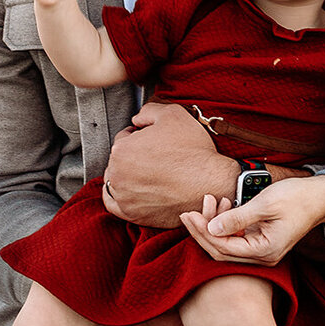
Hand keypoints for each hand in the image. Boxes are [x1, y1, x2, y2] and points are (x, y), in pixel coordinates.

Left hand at [103, 101, 236, 226]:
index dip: (138, 136)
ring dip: (125, 175)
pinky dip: (117, 197)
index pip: (123, 138)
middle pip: (118, 160)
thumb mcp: (173, 114)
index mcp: (122, 149)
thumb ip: (148, 111)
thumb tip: (136, 119)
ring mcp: (124, 197)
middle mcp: (117, 174)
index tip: (150, 141)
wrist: (211, 184)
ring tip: (145, 173)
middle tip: (153, 157)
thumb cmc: (194, 151)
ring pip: (115, 181)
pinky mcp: (132, 214)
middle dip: (131, 156)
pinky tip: (127, 191)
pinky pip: (113, 206)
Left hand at [180, 177, 324, 264]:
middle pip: (222, 251)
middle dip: (203, 231)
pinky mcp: (262, 242)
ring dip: (214, 225)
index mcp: (265, 251)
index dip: (203, 232)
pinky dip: (227, 224)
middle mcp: (264, 257)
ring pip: (228, 245)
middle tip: (187, 213)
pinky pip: (237, 238)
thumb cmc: (297, 197)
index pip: (223, 248)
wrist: (321, 196)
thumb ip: (237, 218)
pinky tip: (223, 205)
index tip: (189, 215)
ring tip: (209, 201)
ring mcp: (263, 251)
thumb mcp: (265, 204)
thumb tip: (211, 228)